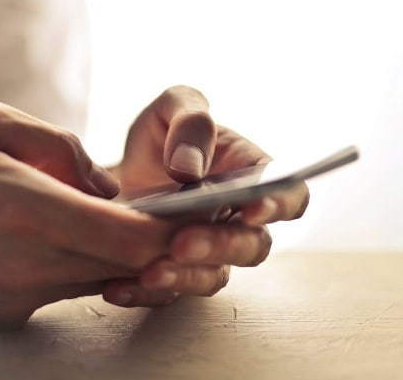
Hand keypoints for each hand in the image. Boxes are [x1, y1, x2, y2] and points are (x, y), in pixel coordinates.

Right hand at [0, 97, 174, 328]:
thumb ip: (61, 145)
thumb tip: (106, 184)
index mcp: (30, 209)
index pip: (134, 238)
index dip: (172, 230)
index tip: (189, 215)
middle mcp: (31, 264)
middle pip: (128, 266)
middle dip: (155, 243)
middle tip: (164, 215)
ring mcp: (19, 297)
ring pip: (100, 280)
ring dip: (116, 254)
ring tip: (102, 219)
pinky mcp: (6, 315)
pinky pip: (64, 289)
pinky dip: (76, 266)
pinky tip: (53, 240)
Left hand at [103, 86, 309, 306]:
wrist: (114, 172)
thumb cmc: (160, 136)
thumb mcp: (172, 108)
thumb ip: (190, 121)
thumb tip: (188, 169)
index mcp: (251, 175)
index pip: (289, 195)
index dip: (279, 205)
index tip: (251, 209)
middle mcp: (237, 220)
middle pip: (252, 246)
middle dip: (221, 246)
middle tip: (182, 241)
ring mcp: (208, 252)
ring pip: (214, 277)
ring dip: (186, 277)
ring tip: (150, 272)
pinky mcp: (174, 274)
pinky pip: (167, 294)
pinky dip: (143, 294)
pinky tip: (117, 287)